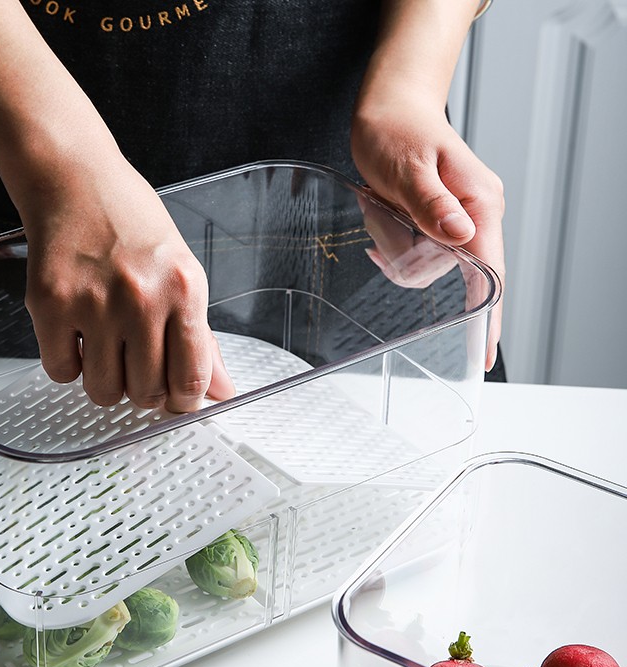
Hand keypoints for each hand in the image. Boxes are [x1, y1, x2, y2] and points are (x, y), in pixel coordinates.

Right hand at [16, 147, 234, 412]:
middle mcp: (141, 298)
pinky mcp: (49, 304)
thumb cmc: (131, 223)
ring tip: (106, 349)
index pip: (191, 378)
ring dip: (105, 381)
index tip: (176, 400)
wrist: (74, 180)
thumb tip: (219, 390)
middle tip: (137, 367)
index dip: (184, 401)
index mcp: (184, 290)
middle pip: (146, 393)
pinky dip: (68, 364)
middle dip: (143, 391)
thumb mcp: (183, 273)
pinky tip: (77, 336)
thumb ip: (201, 338)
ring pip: (102, 391)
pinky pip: (60, 371)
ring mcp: (93, 303)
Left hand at [351, 95, 504, 370]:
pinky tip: (381, 219)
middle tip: (386, 216)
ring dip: (394, 244)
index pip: (490, 273)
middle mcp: (474, 217)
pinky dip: (392, 242)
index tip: (484, 352)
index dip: (487, 316)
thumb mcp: (409, 167)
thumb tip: (461, 237)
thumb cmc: (398, 129)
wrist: (389, 108)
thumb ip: (432, 204)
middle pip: (446, 273)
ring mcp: (455, 223)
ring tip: (382, 206)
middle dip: (409, 257)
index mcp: (479, 204)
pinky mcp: (436, 225)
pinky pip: (414, 254)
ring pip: (423, 267)